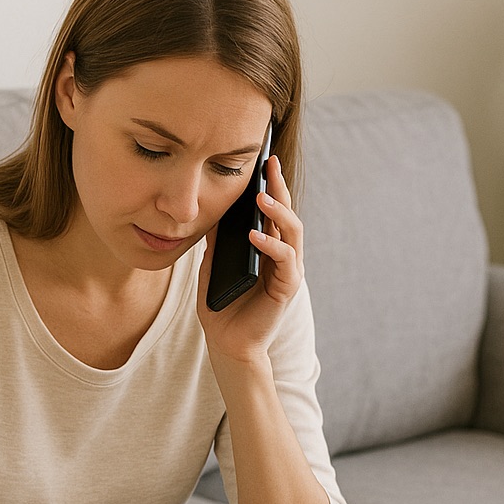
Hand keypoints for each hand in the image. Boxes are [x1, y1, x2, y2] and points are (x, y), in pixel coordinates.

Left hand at [194, 154, 306, 365]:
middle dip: (279, 187)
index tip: (263, 160)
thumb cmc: (221, 307)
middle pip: (286, 213)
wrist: (228, 344)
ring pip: (292, 232)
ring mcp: (287, 271)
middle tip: (270, 162)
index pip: (272, 211)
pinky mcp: (287, 288)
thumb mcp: (212, 267)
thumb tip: (211, 212)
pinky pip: (285, 260)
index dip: (270, 186)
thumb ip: (216, 243)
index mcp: (267, 248)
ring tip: (262, 196)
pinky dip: (271, 245)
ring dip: (279, 212)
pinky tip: (255, 235)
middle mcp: (282, 256)